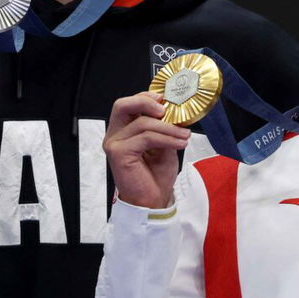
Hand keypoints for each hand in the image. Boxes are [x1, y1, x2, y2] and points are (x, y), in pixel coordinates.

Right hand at [103, 92, 189, 208]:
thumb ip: (164, 127)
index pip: (129, 104)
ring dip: (168, 128)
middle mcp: (115, 135)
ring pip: (142, 123)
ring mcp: (114, 144)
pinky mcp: (119, 154)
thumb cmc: (155, 175)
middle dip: (146, 102)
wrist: (152, 200)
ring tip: (184, 135)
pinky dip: (166, 138)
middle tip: (166, 110)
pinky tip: (179, 143)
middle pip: (122, 105)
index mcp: (123, 129)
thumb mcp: (164, 144)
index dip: (147, 97)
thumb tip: (175, 112)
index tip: (166, 100)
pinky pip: (146, 137)